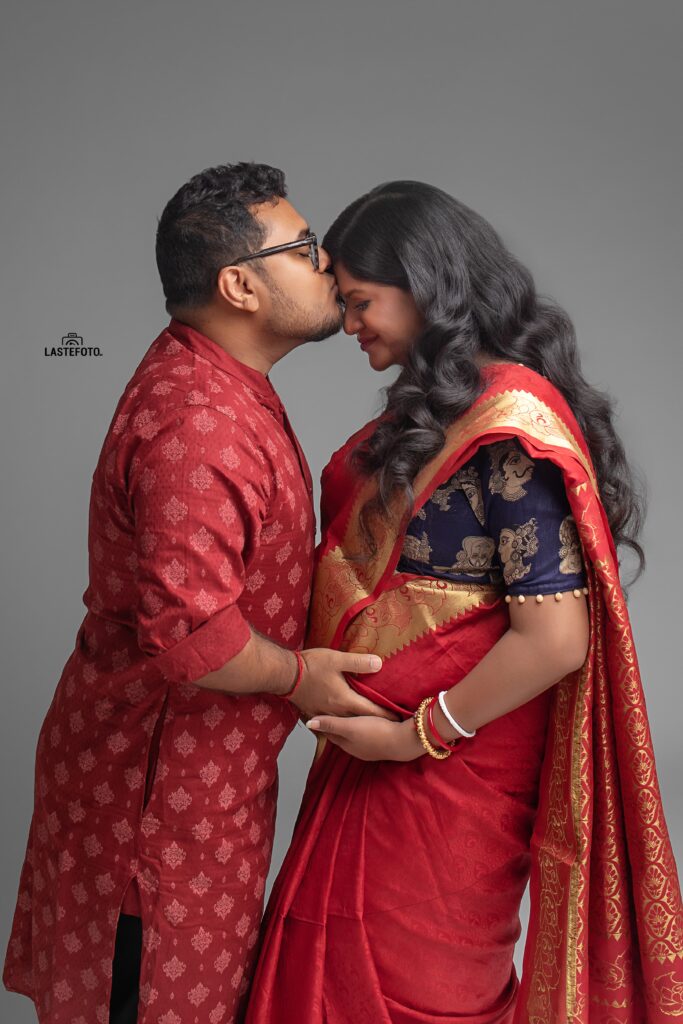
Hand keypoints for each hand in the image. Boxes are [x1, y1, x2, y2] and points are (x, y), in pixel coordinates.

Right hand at [289, 649, 396, 720]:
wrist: (283, 675)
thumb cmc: (310, 665)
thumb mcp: (336, 659)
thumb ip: (358, 662)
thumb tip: (379, 664)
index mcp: (344, 700)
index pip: (370, 711)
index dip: (385, 715)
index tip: (397, 718)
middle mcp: (336, 711)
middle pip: (360, 720)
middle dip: (375, 722)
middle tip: (389, 723)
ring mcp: (324, 714)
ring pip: (346, 723)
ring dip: (359, 724)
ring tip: (370, 724)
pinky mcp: (314, 713)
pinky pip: (332, 722)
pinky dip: (342, 723)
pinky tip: (344, 721)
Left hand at [305, 714, 422, 761]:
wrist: (404, 741)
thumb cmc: (376, 732)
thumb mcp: (350, 727)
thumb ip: (331, 724)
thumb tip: (309, 723)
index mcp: (347, 744)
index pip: (330, 732)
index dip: (323, 721)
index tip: (317, 710)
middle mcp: (356, 748)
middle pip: (341, 734)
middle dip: (334, 723)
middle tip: (328, 709)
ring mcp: (370, 748)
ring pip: (354, 734)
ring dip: (349, 725)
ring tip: (346, 713)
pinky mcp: (382, 742)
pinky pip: (366, 733)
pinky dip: (362, 726)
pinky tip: (366, 719)